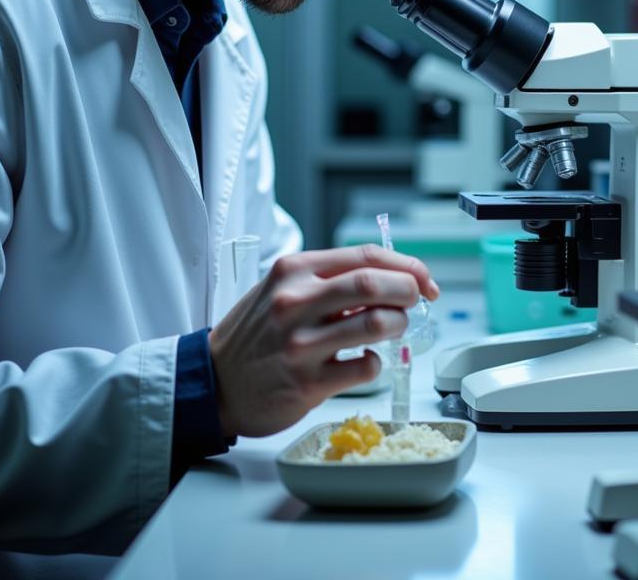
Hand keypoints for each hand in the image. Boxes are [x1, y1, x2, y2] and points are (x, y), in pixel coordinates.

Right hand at [208, 244, 438, 437]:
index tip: (423, 279)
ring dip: (398, 325)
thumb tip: (390, 277)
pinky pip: (364, 366)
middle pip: (374, 284)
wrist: (214, 381)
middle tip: (416, 301)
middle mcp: (295, 302)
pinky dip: (376, 361)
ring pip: (376, 323)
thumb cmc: (255, 333)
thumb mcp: (280, 288)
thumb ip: (328, 278)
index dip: (406, 265)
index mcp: (294, 270)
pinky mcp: (307, 382)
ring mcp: (301, 343)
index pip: (365, 256)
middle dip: (409, 290)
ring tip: (393, 328)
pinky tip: (364, 359)